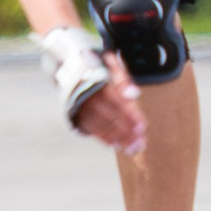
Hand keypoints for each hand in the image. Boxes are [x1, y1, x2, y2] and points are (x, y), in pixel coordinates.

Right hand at [37, 27, 146, 153]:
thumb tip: (135, 95)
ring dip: (117, 138)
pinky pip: (90, 129)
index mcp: (99, 81)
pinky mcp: (76, 114)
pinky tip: (115, 145)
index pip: (119, 102)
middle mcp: (89, 95)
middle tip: (140, 143)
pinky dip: (103, 138)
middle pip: (111, 117)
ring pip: (101, 125)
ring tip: (131, 147)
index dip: (130, 115)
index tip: (142, 127)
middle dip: (127, 132)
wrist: (68, 63)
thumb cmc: (97, 65)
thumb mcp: (111, 65)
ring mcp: (81, 106)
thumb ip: (124, 80)